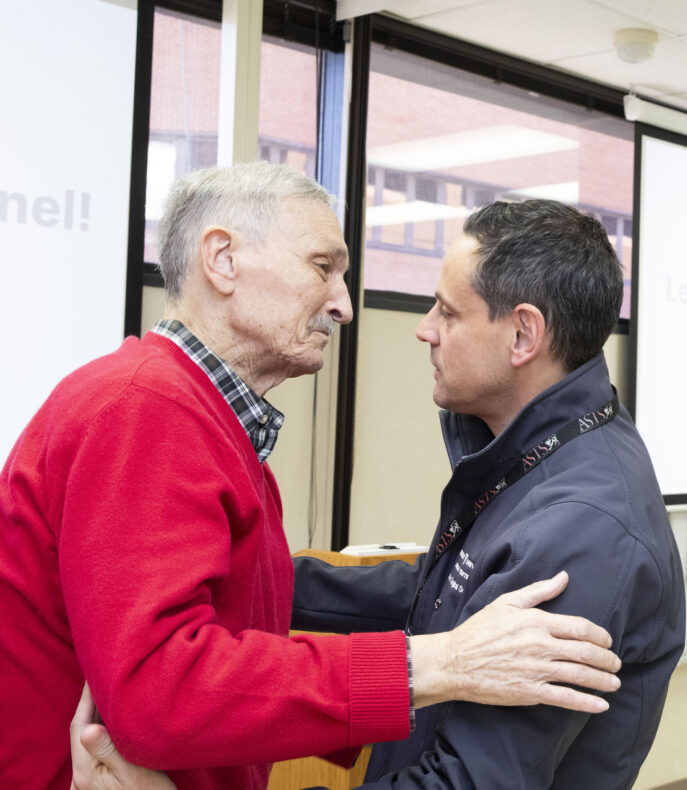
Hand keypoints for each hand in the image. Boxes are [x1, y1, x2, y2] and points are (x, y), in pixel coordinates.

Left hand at [70, 683, 175, 789]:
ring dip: (96, 715)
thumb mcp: (132, 772)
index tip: (92, 673)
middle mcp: (81, 776)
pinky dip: (102, 729)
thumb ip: (108, 751)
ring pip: (88, 739)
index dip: (85, 698)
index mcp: (85, 772)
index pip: (79, 726)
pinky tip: (113, 720)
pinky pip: (95, 748)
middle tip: (100, 675)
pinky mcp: (98, 781)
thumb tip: (87, 730)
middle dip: (89, 703)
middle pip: (81, 731)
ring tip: (107, 691)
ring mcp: (88, 780)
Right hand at [410, 571, 621, 713]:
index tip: (607, 640)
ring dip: (604, 680)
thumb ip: (538, 591)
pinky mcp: (531, 692)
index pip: (580, 627)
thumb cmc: (479, 630)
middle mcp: (540, 646)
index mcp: (536, 622)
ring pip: (581, 676)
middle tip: (616, 663)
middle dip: (608, 659)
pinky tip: (601, 705)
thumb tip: (563, 577)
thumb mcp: (506, 602)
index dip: (599, 635)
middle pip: (586, 652)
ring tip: (615, 682)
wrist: (455, 661)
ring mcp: (537, 671)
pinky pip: (566, 698)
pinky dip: (588, 703)